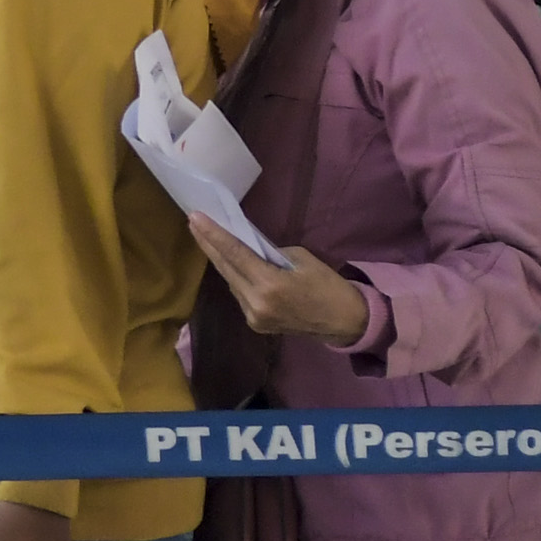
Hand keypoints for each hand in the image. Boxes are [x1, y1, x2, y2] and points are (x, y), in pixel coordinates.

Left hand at [188, 213, 370, 345]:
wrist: (346, 322)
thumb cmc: (329, 286)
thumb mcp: (302, 259)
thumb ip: (270, 253)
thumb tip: (249, 247)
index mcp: (270, 285)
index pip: (234, 254)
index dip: (213, 235)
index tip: (195, 217)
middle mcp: (256, 302)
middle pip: (225, 268)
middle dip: (208, 244)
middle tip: (193, 222)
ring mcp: (253, 316)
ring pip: (230, 282)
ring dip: (221, 261)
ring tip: (207, 238)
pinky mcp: (255, 323)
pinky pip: (239, 294)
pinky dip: (235, 278)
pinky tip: (229, 263)